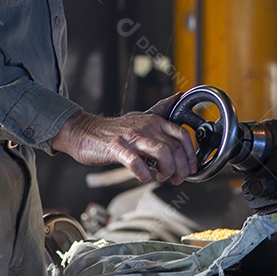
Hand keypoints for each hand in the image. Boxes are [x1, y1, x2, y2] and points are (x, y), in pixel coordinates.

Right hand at [51, 109, 196, 184]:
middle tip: (177, 179)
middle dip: (180, 168)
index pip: (182, 135)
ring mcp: (132, 137)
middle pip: (175, 148)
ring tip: (162, 178)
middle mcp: (147, 127)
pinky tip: (145, 178)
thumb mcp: (142, 116)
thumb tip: (179, 97)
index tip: (191, 168)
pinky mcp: (116, 148)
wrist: (85, 131)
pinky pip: (135, 162)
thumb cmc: (115, 129)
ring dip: (167, 170)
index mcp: (155, 121)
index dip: (190, 154)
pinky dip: (144, 173)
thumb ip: (161, 110)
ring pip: (162, 152)